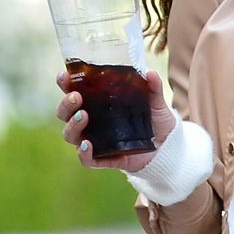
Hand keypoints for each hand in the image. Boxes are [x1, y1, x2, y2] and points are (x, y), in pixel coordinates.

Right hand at [56, 67, 174, 172]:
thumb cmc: (155, 122)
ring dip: (73, 125)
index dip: (65, 84)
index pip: (73, 91)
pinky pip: (87, 160)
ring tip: (84, 116)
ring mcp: (95, 141)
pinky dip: (83, 153)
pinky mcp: (104, 159)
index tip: (65, 77)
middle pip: (65, 113)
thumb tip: (150, 74)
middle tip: (77, 97)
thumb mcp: (155, 103)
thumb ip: (153, 88)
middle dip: (66, 105)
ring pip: (70, 135)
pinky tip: (87, 145)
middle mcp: (91, 122)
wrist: (168, 148)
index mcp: (97, 104)